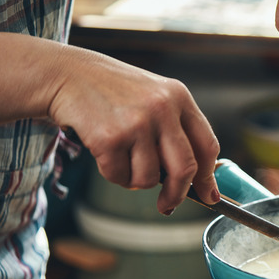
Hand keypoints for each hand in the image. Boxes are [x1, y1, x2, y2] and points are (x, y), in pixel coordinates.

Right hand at [46, 47, 220, 214]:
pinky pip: (120, 176)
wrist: (68, 74)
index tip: (208, 196)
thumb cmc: (115, 92)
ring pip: (149, 178)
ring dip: (136, 179)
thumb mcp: (155, 98)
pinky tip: (106, 153)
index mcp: (179, 97)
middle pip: (185, 169)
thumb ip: (177, 131)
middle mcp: (162, 108)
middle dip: (178, 194)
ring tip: (124, 158)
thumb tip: (197, 180)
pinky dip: (114, 174)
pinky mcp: (109, 137)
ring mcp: (136, 123)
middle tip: (168, 204)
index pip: (207, 146)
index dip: (209, 177)